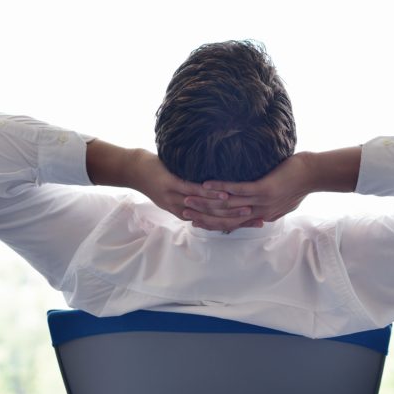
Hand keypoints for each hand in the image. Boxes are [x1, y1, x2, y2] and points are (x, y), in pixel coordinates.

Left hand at [129, 150, 251, 222]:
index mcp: (187, 214)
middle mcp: (183, 210)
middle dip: (239, 219)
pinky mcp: (170, 185)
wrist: (133, 171)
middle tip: (261, 216)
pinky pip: (193, 190)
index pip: (217, 223)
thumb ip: (198, 197)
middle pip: (215, 220)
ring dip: (228, 208)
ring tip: (248, 206)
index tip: (259, 221)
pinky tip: (224, 190)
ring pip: (206, 207)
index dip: (238, 223)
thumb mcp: (180, 192)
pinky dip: (210, 192)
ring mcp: (176, 198)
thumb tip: (221, 194)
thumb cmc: (160, 177)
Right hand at [181, 153, 313, 231]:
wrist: (314, 176)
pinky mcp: (264, 189)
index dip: (213, 223)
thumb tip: (257, 208)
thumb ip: (268, 206)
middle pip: (226, 218)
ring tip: (188, 197)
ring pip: (228, 206)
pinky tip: (207, 183)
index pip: (233, 224)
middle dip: (204, 215)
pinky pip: (239, 189)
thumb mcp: (282, 200)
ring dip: (206, 202)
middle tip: (184, 211)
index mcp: (262, 216)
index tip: (195, 220)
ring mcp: (261, 202)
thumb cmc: (298, 184)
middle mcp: (260, 212)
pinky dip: (221, 187)